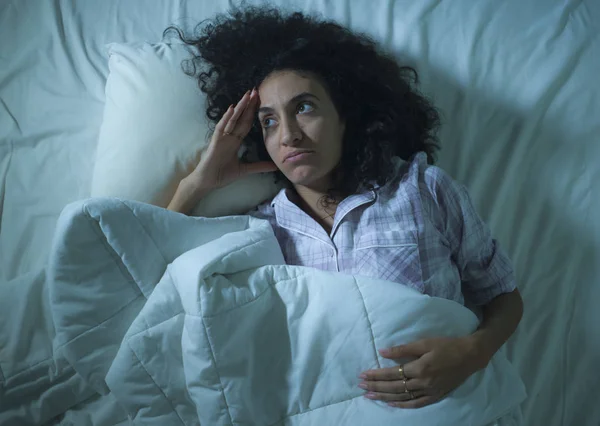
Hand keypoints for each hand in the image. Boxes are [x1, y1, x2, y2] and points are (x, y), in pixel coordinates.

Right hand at [185, 88, 276, 190]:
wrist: (208, 182)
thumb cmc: (222, 174)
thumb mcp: (245, 170)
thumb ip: (259, 167)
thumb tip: (275, 166)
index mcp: (236, 141)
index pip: (246, 123)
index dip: (253, 113)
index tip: (262, 101)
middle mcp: (229, 136)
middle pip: (241, 117)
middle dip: (248, 105)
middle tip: (256, 91)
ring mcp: (222, 137)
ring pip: (232, 119)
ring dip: (240, 107)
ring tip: (247, 95)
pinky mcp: (216, 141)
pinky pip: (221, 127)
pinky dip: (226, 118)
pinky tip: (232, 109)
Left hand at [358, 337, 480, 408]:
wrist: (470, 356)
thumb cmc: (446, 345)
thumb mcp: (424, 343)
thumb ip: (402, 349)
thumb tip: (382, 352)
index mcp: (419, 368)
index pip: (392, 374)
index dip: (376, 375)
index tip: (363, 375)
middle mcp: (423, 383)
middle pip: (394, 387)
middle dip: (376, 387)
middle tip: (361, 386)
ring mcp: (430, 391)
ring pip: (403, 397)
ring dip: (385, 397)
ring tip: (370, 396)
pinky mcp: (436, 396)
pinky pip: (416, 403)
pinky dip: (403, 405)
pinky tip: (391, 404)